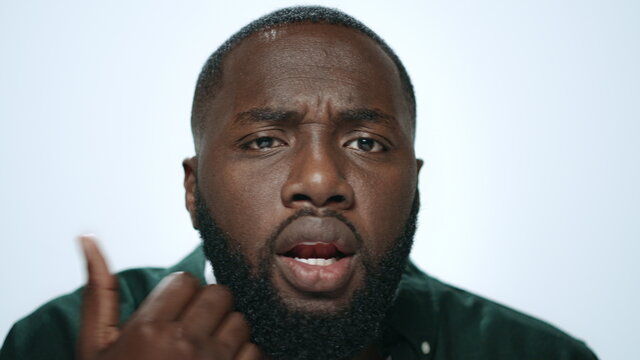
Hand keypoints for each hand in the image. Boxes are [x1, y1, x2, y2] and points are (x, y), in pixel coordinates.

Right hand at [77, 236, 264, 359]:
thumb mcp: (94, 348)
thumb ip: (98, 293)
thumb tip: (88, 238)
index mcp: (147, 331)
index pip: (186, 280)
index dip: (180, 294)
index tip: (172, 313)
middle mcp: (184, 346)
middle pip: (219, 295)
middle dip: (208, 308)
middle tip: (192, 330)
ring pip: (242, 321)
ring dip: (228, 332)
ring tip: (207, 351)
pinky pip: (258, 352)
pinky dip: (245, 357)